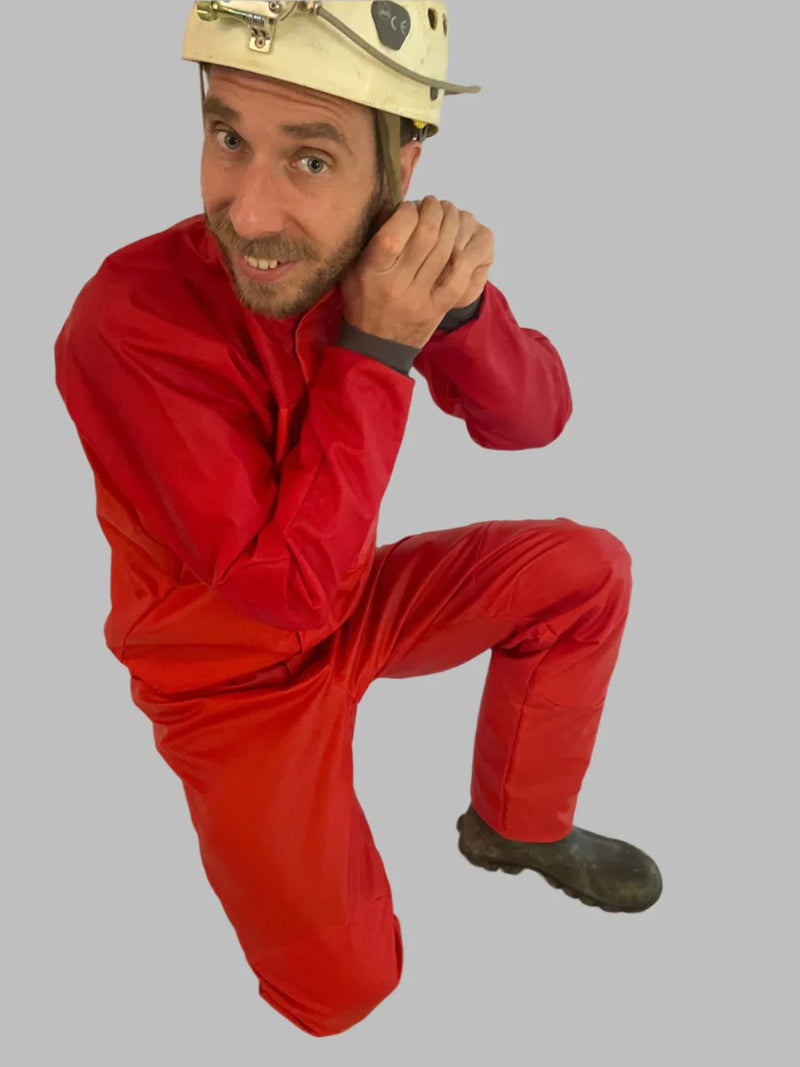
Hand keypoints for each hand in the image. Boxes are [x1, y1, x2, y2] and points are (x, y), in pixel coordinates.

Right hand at [340, 196, 493, 349]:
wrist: (376, 346)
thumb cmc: (363, 299)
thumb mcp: (353, 268)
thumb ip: (369, 239)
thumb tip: (394, 204)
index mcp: (372, 271)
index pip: (396, 232)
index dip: (409, 211)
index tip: (410, 206)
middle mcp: (396, 284)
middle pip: (426, 236)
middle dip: (435, 211)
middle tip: (435, 203)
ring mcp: (419, 298)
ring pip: (445, 251)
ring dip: (452, 225)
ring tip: (448, 214)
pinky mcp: (438, 308)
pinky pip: (458, 277)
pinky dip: (464, 254)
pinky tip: (461, 241)